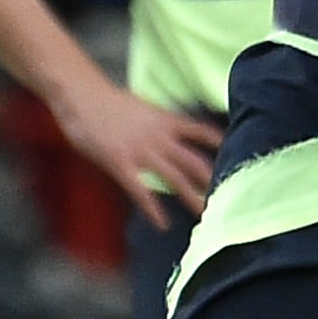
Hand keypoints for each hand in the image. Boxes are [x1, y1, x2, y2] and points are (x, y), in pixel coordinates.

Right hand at [51, 81, 221, 230]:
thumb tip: (163, 134)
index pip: (200, 131)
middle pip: (193, 160)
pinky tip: (162, 224)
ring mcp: (141, 151)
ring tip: (202, 214)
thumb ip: (155, 124)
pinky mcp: (121, 163)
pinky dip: (153, 209)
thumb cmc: (106, 101)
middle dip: (210, 179)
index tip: (233, 154)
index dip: (218, 143)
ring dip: (190, 196)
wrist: (83, 94)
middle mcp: (159, 136)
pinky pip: (141, 191)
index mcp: (165, 120)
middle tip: (226, 196)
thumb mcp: (140, 109)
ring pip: (174, 177)